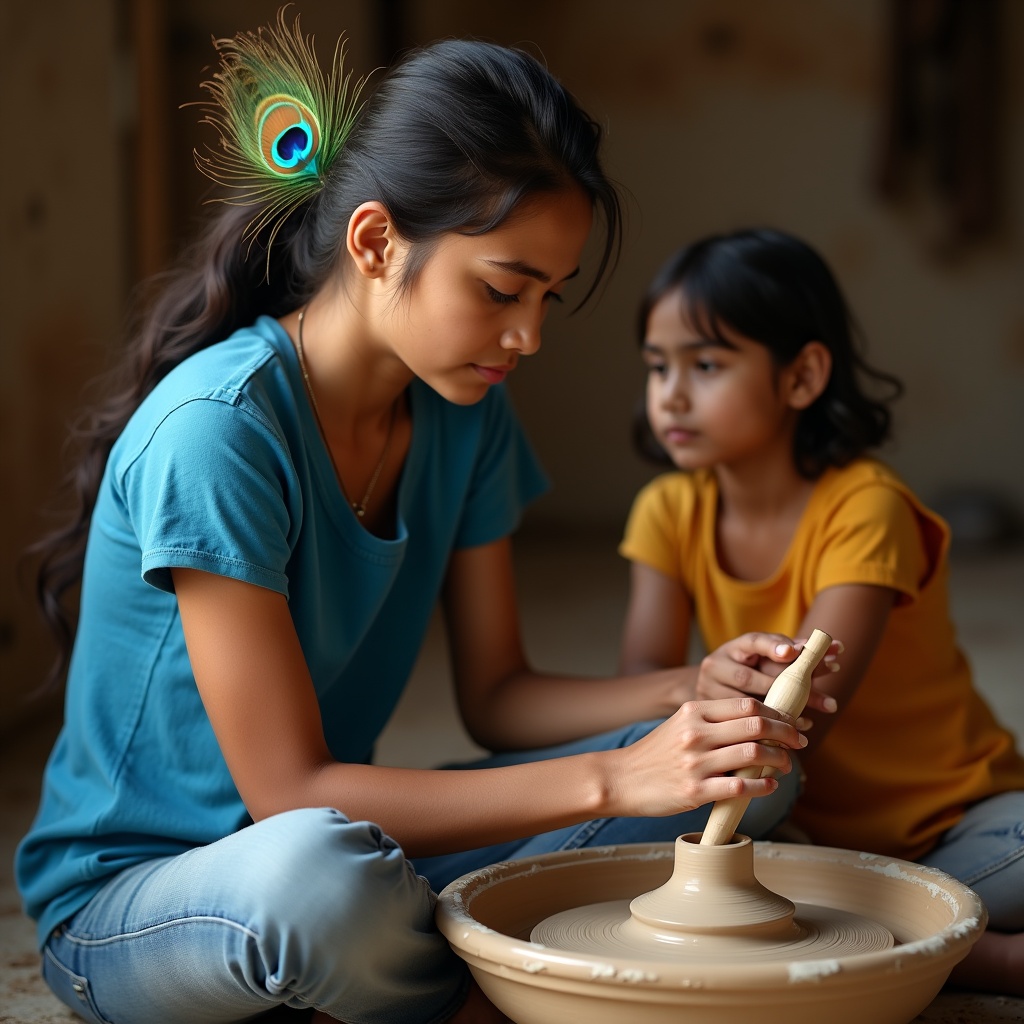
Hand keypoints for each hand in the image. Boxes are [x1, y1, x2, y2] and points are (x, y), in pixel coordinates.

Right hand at [609, 696, 807, 817]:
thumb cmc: (655, 754)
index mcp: (693, 711)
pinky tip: (769, 786)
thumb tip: (757, 724)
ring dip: (779, 760)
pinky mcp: (695, 792)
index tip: (790, 721)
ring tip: (785, 765)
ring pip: (754, 755)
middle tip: (798, 741)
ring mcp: (696, 763)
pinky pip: (741, 788)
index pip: (747, 704)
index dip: (776, 712)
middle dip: (786, 733)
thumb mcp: (679, 725)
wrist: (620, 779)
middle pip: (757, 725)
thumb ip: (712, 721)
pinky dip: (763, 787)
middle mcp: (696, 733)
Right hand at [695, 632, 839, 714]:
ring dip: (784, 711)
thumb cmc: (745, 669)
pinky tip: (795, 729)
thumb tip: (836, 647)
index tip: (794, 652)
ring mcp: (709, 690)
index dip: (773, 646)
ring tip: (813, 718)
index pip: (753, 642)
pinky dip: (772, 726)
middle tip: (830, 702)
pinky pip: (743, 722)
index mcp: (733, 648)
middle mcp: (717, 666)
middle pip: (754, 677)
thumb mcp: (762, 658)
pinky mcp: (711, 713)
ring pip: (748, 702)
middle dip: (793, 688)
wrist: (708, 690)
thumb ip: (794, 654)